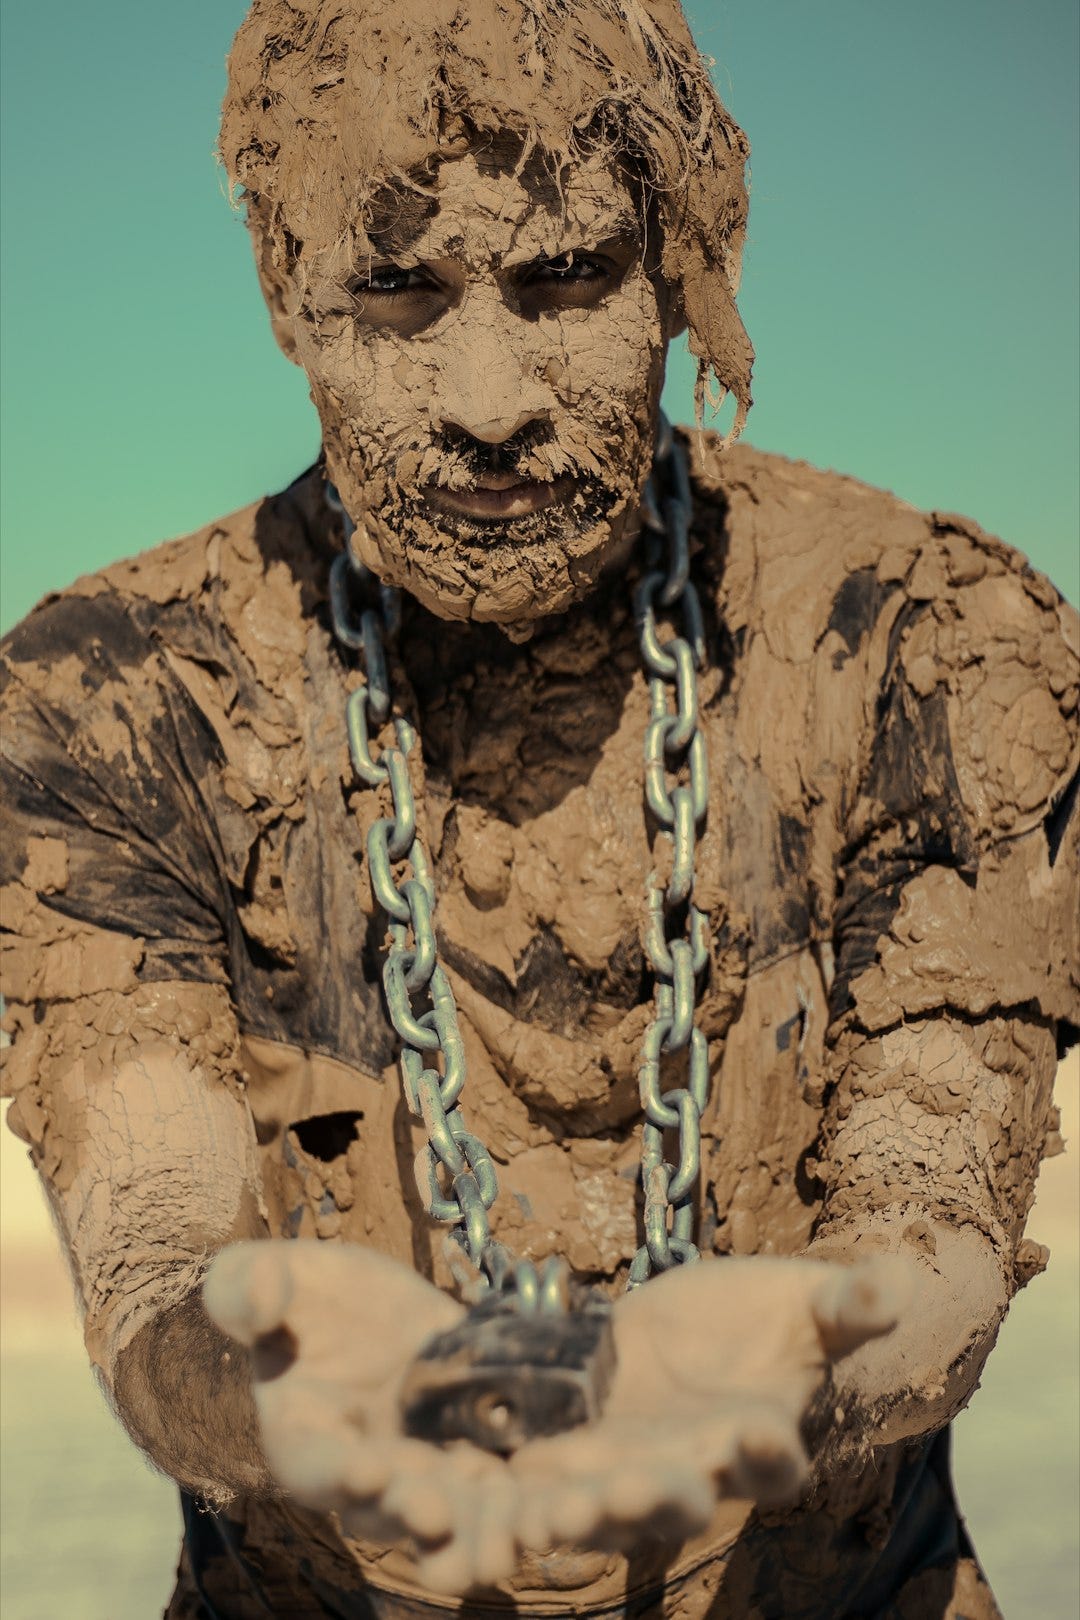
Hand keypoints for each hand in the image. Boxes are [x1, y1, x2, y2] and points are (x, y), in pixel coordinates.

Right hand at [203, 1240, 518, 1591]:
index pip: (316, 1464)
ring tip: (504, 1539)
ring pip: (453, 1514)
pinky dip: (528, 1505)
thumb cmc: (308, 1298)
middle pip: (390, 1507)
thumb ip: (247, 1289)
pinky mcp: (480, 1457)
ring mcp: (426, 1473)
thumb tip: (256, 1296)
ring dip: (477, 1528)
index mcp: (305, 1439)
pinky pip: (506, 1492)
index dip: (337, 1471)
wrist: (372, 1312)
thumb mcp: (272, 1276)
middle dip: (414, 1509)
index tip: (363, 1470)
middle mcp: (366, 1474)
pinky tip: (560, 1509)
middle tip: (437, 1512)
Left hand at [508, 1254, 909, 1552]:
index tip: (755, 1430)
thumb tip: (904, 1279)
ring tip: (553, 1508)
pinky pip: (552, 1487)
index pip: (772, 1462)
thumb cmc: (759, 1318)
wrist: (686, 1329)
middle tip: (628, 1491)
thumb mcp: (802, 1299)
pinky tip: (510, 1475)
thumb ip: (849, 1302)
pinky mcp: (576, 1461)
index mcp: (761, 1438)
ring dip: (582, 1510)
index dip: (765, 1452)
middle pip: (680, 1501)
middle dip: (655, 1499)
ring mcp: (632, 1473)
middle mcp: (697, 1472)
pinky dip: (531, 1490)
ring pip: (608, 1506)